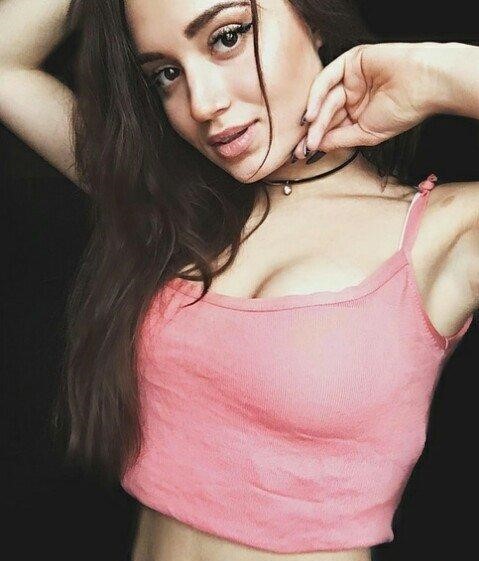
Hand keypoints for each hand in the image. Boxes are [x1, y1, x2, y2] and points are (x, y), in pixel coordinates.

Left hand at [293, 42, 435, 158]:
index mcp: (356, 114)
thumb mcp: (366, 134)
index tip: (302, 155)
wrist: (424, 86)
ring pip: (324, 100)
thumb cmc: (403, 111)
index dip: (315, 140)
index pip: (330, 127)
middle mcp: (350, 96)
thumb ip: (339, 139)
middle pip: (324, 114)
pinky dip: (316, 96)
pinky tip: (311, 115)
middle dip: (312, 132)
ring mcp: (349, 79)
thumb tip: (316, 147)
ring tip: (310, 137)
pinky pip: (327, 79)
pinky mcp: (349, 62)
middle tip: (302, 149)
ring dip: (315, 120)